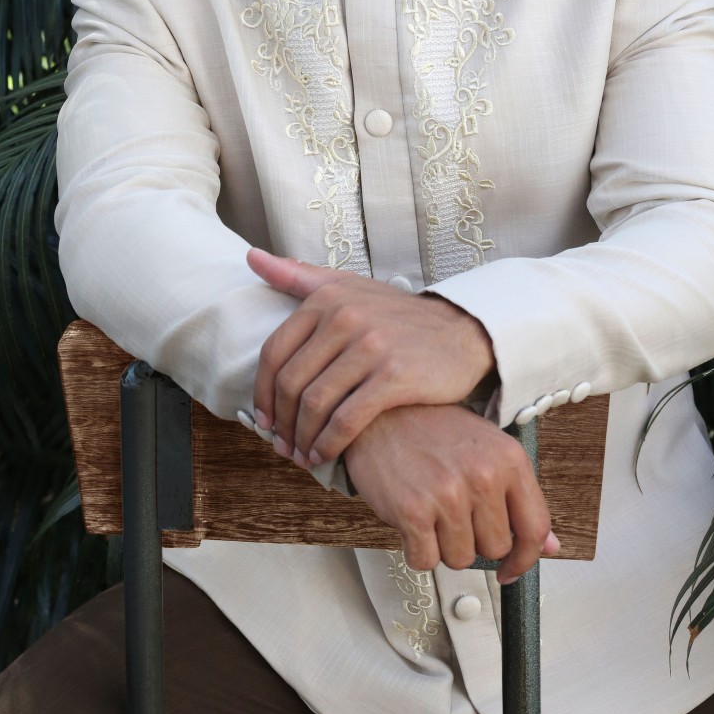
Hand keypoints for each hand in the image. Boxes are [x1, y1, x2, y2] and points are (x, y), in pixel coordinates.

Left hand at [248, 247, 494, 465]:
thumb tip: (251, 257)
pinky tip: (326, 455)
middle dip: (281, 423)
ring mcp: (370, 346)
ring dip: (302, 439)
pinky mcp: (394, 376)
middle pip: (292, 383)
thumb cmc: (398, 316)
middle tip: (283, 446)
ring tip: (303, 455)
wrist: (462, 332)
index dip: (262, 393)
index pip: (275, 353)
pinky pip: (346, 420)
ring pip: (315, 405)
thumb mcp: (349, 286)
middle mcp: (345, 317)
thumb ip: (299, 276)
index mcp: (327, 298)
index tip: (264, 420)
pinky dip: (329, 444)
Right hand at [344, 405, 558, 584]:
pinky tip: (411, 519)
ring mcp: (448, 495)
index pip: (535, 528)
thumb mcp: (486, 448)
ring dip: (444, 545)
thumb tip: (549, 545)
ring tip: (431, 510)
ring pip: (461, 559)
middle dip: (474, 540)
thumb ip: (519, 496)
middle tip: (454, 513)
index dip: (526, 558)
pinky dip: (416, 549)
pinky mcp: (413, 512)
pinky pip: (425, 560)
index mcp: (508, 458)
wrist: (379, 411)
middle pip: (495, 548)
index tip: (511, 568)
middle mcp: (483, 476)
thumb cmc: (432, 428)